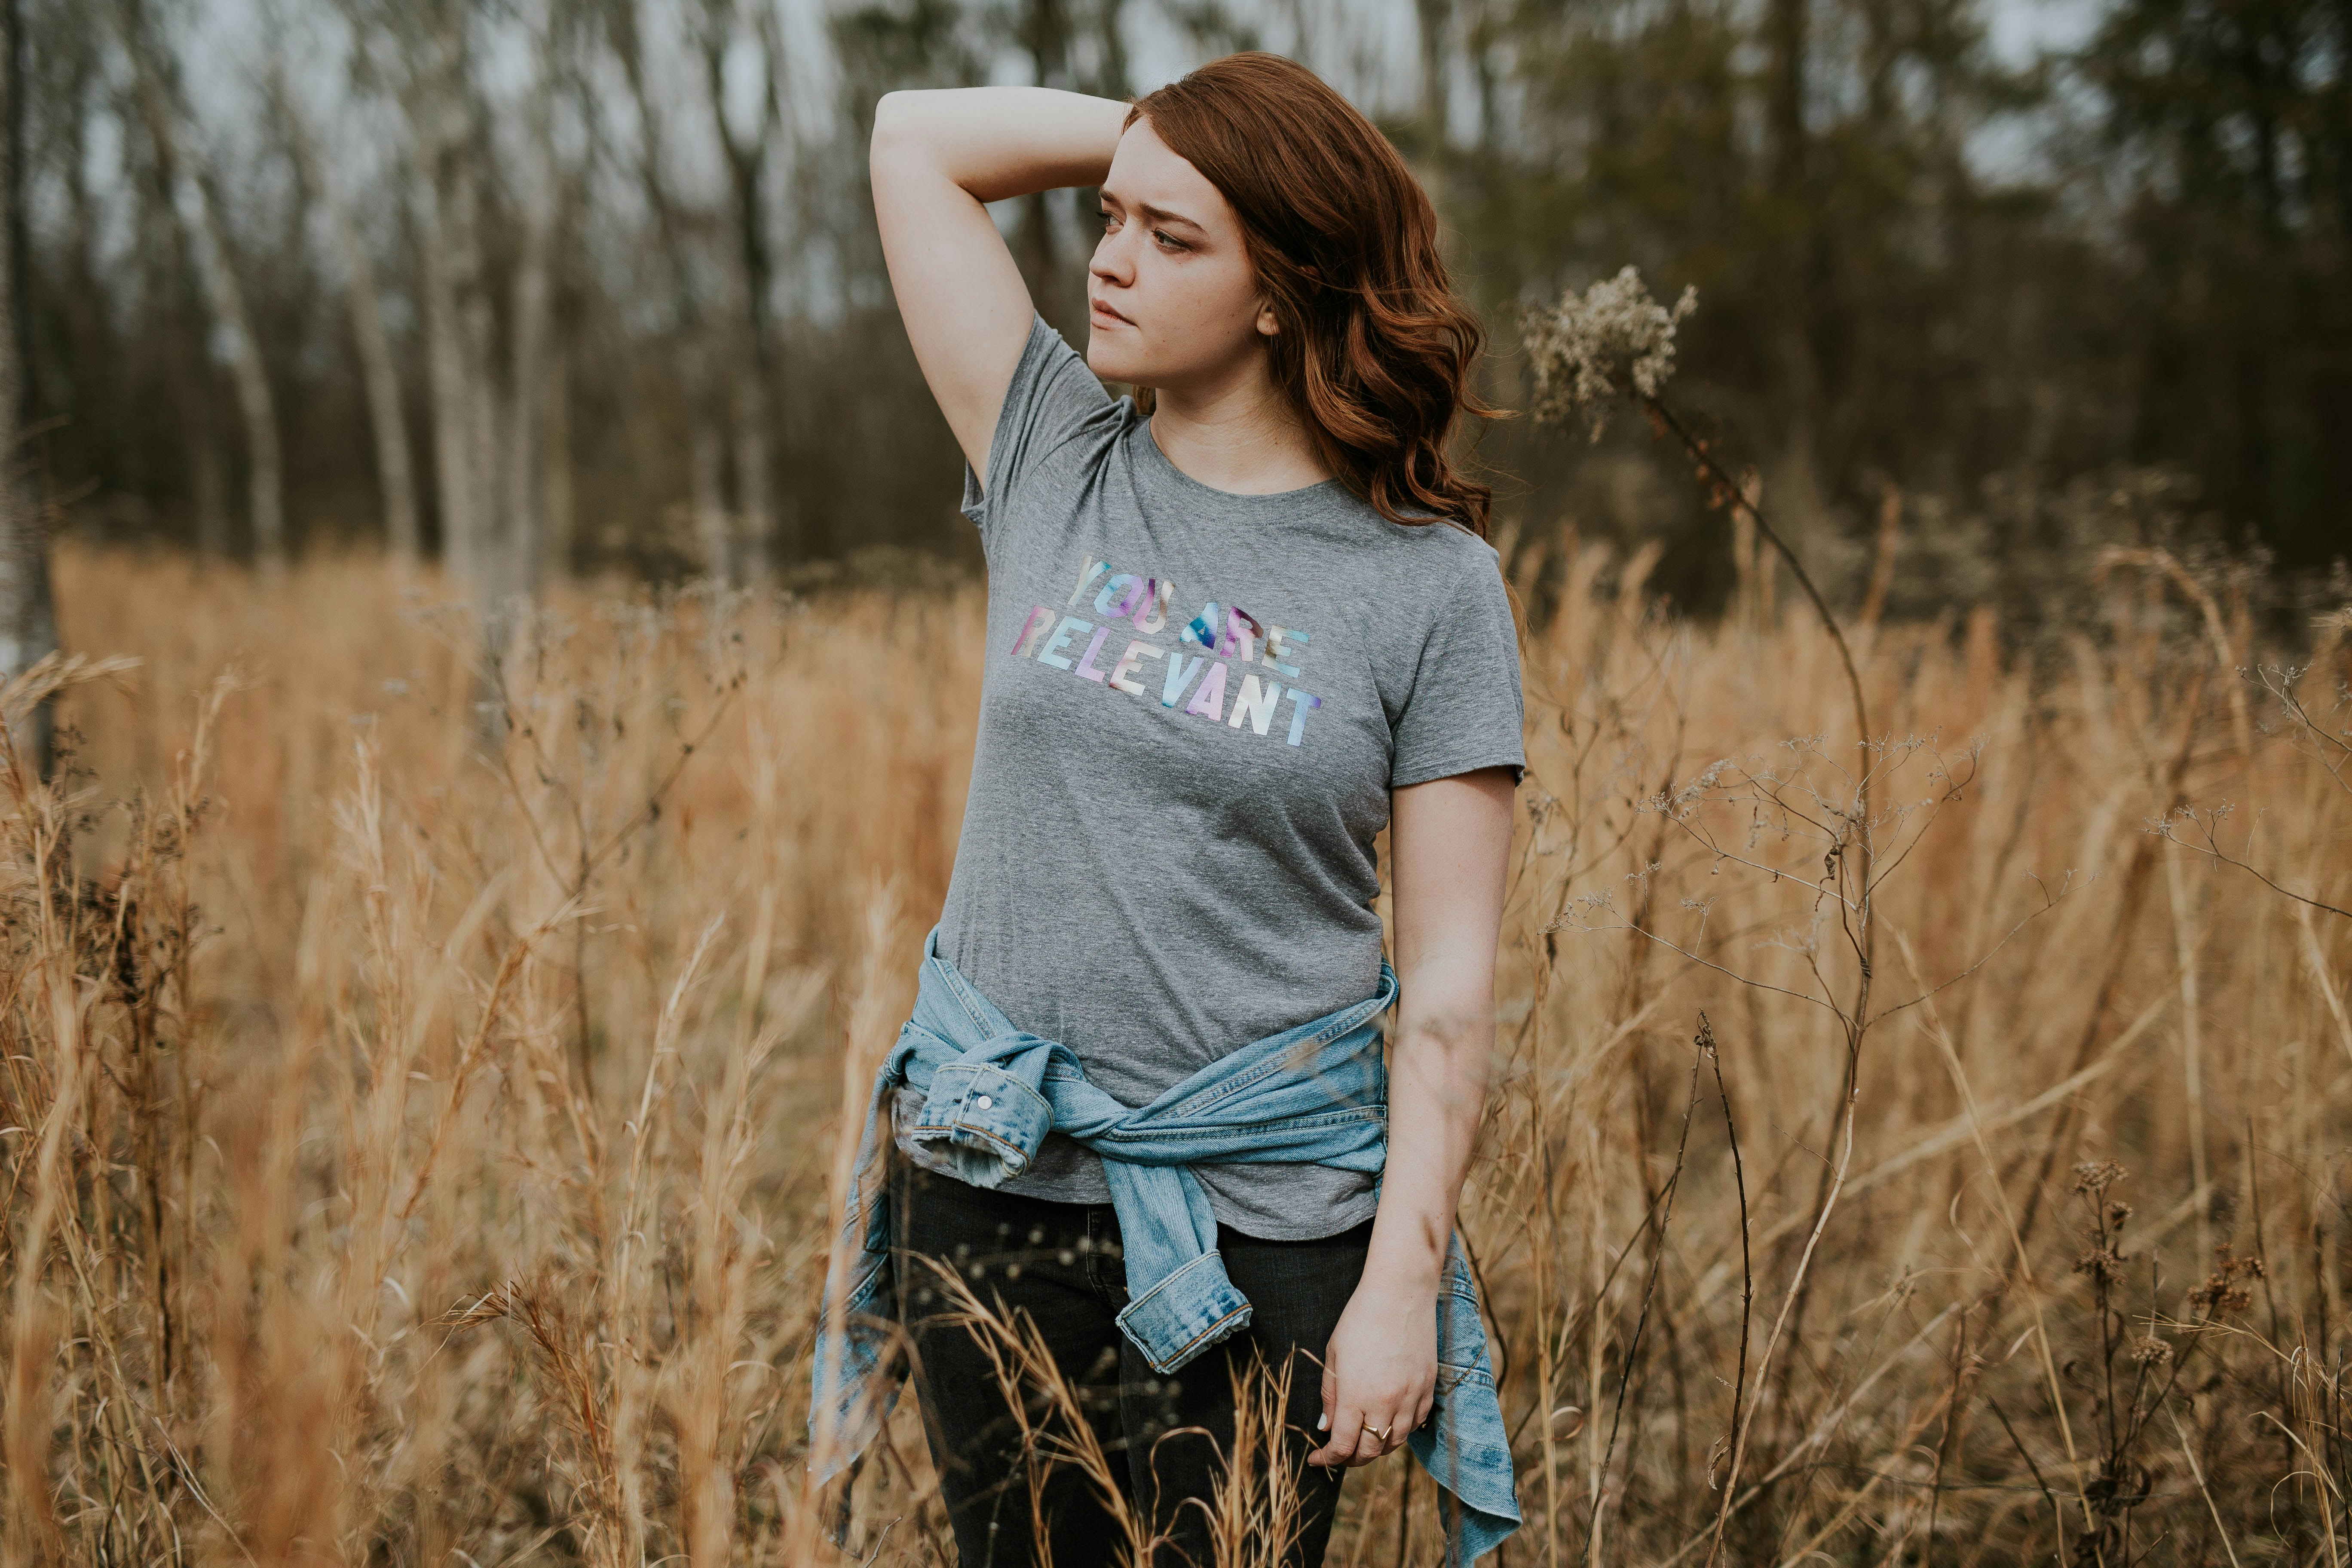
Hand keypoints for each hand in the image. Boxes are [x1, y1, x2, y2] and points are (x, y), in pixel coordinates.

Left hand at [1304, 1273, 1434, 1467]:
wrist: (1400, 1293)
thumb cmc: (1360, 1319)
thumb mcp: (1334, 1355)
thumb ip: (1330, 1396)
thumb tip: (1326, 1428)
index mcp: (1356, 1396)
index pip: (1343, 1447)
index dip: (1328, 1459)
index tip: (1318, 1459)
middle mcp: (1386, 1403)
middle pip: (1370, 1452)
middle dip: (1351, 1459)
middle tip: (1339, 1453)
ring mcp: (1411, 1397)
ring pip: (1395, 1443)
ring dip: (1377, 1448)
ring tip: (1363, 1439)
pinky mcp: (1428, 1388)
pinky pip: (1416, 1424)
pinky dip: (1401, 1431)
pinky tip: (1388, 1423)